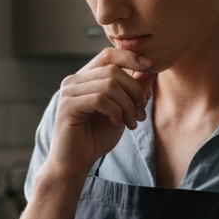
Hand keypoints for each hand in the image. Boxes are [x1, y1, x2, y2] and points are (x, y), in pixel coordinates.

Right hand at [43, 48, 155, 181]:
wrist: (75, 164)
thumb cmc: (95, 137)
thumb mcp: (121, 110)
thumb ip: (132, 90)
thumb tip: (150, 70)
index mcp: (85, 78)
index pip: (108, 55)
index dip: (130, 57)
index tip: (150, 67)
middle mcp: (74, 81)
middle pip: (113, 70)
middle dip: (134, 90)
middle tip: (141, 113)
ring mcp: (69, 92)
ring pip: (109, 84)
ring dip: (127, 105)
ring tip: (132, 123)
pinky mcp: (67, 106)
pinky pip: (100, 99)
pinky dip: (115, 111)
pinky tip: (118, 123)